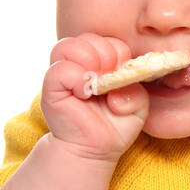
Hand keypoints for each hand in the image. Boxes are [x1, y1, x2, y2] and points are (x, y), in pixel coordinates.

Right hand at [41, 33, 149, 162]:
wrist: (94, 151)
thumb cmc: (113, 127)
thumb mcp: (137, 108)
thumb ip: (137, 91)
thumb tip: (116, 90)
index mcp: (99, 63)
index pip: (109, 41)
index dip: (119, 54)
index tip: (122, 75)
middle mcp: (78, 65)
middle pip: (89, 37)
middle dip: (106, 55)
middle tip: (109, 79)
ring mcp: (63, 75)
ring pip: (69, 46)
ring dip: (89, 61)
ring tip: (96, 85)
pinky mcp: (51, 88)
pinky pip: (60, 70)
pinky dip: (76, 78)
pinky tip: (84, 94)